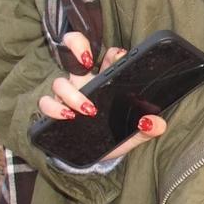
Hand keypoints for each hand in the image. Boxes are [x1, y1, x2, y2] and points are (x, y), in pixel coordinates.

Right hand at [36, 33, 167, 158]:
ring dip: (73, 95)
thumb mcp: (133, 134)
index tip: (120, 58)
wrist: (97, 158)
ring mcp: (68, 95)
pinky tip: (68, 116)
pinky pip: (46, 103)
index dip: (113, 54)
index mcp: (106, 81)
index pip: (108, 56)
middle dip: (76, 45)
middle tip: (87, 60)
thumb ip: (147, 129)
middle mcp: (85, 82)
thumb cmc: (114, 138)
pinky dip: (54, 109)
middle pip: (75, 52)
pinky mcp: (55, 110)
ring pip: (61, 83)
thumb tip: (156, 123)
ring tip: (88, 110)